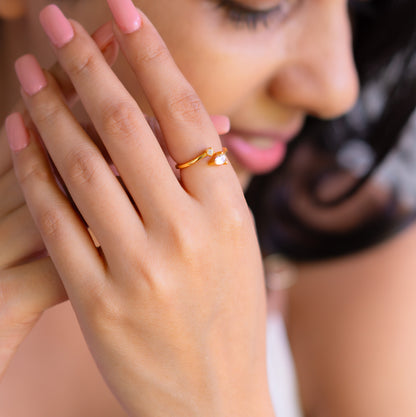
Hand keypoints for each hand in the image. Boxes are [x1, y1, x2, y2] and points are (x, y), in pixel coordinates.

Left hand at [7, 3, 272, 415]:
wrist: (216, 397)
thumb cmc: (231, 316)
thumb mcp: (237, 244)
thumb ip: (211, 185)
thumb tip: (191, 124)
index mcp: (228, 213)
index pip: (183, 114)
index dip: (151, 55)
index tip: (124, 13)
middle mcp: (186, 232)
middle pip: (126, 127)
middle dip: (88, 64)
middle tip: (59, 22)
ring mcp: (140, 267)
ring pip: (82, 167)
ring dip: (49, 109)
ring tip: (30, 70)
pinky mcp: (100, 301)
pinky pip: (57, 221)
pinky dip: (31, 170)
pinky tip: (15, 134)